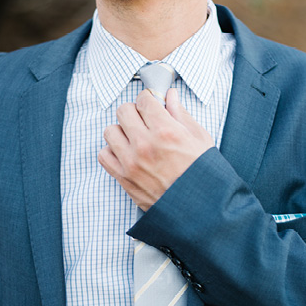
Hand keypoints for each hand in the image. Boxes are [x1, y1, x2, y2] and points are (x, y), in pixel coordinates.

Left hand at [99, 88, 213, 210]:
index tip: (151, 104)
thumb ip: (181, 114)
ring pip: (110, 131)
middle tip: (143, 120)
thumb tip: (169, 96)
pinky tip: (126, 153)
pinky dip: (112, 152)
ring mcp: (131, 162)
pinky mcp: (123, 178)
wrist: (198, 208)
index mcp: (166, 131)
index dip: (148, 99)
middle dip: (134, 111)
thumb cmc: (201, 174)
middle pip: (123, 111)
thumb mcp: (200, 139)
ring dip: (121, 131)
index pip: (144, 100)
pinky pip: (103, 155)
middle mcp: (145, 145)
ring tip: (134, 138)